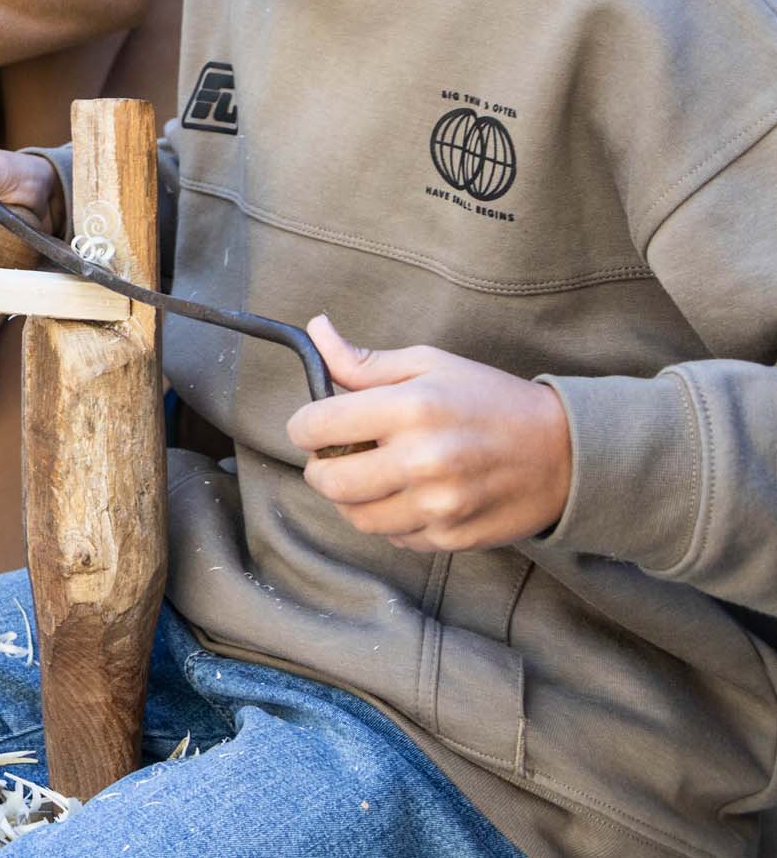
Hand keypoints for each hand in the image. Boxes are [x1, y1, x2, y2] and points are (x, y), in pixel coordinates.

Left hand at [288, 317, 571, 551]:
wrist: (564, 451)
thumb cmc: (490, 399)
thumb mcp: (429, 365)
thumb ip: (364, 361)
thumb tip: (315, 331)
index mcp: (410, 409)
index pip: (316, 425)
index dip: (304, 425)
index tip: (314, 424)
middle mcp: (421, 460)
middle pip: (326, 481)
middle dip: (321, 466)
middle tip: (338, 454)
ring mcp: (438, 505)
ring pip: (355, 516)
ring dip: (352, 497)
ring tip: (374, 475)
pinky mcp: (452, 537)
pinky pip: (394, 537)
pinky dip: (390, 518)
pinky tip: (409, 495)